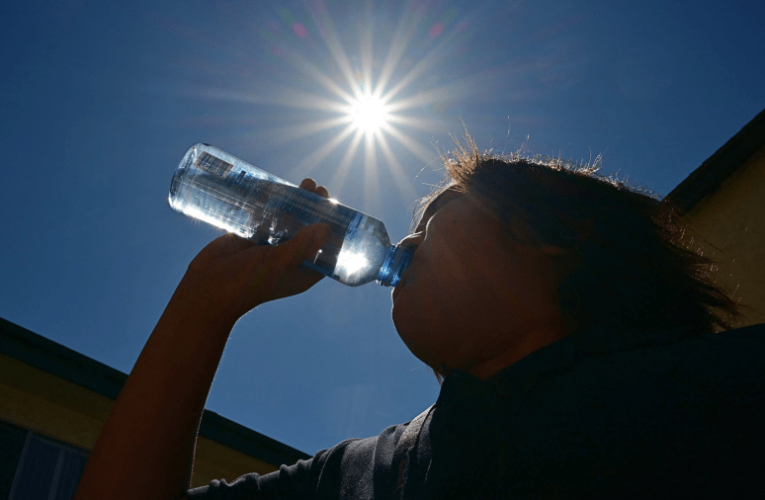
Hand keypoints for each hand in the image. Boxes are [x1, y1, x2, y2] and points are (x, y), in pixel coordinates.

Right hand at [172, 179, 331, 326]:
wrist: (206, 288)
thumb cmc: (246, 283)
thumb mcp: (279, 264)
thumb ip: (301, 246)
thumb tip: (326, 228)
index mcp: (301, 272)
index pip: (326, 251)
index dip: (334, 232)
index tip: (340, 211)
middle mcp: (288, 259)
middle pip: (308, 231)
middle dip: (315, 210)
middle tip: (320, 190)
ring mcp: (269, 247)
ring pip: (288, 221)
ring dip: (297, 203)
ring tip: (306, 183)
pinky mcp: (250, 237)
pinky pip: (266, 217)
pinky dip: (273, 204)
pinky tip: (279, 187)